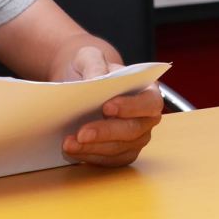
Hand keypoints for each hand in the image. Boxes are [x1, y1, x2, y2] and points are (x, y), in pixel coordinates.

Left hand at [59, 46, 163, 167]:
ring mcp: (135, 139)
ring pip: (120, 149)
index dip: (131, 107)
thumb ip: (94, 64)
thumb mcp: (90, 56)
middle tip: (82, 133)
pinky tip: (74, 151)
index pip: (149, 103)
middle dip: (106, 133)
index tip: (106, 108)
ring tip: (69, 143)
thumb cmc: (91, 68)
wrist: (80, 83)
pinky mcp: (121, 153)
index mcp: (148, 91)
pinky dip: (91, 158)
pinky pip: (110, 162)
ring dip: (94, 149)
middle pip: (134, 130)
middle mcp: (146, 118)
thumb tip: (96, 81)